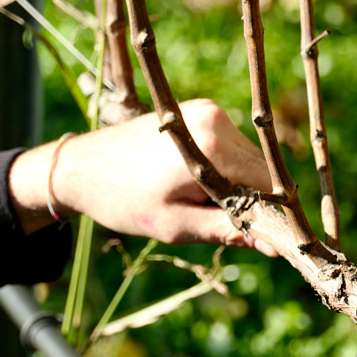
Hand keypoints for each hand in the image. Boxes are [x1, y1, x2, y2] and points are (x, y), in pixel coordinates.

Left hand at [9, 99, 276, 253]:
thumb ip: (229, 231)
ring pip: (246, 158)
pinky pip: (228, 147)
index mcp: (213, 143)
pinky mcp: (197, 112)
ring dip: (235, 185)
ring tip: (194, 203)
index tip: (268, 240)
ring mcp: (206, 110)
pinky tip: (189, 186)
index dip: (274, 214)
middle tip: (219, 225)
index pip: (270, 182)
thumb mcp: (178, 225)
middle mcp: (215, 117)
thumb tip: (275, 246)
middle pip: (262, 168)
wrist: (81, 168)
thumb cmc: (124, 201)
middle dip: (252, 200)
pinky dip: (222, 170)